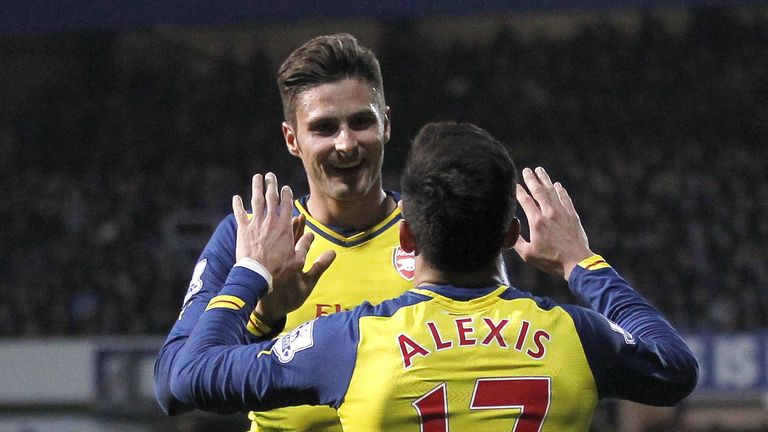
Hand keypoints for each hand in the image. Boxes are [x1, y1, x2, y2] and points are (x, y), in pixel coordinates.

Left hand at [232, 173, 334, 314]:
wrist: (257, 276)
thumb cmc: (279, 271)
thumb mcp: (297, 261)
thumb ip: (304, 246)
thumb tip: (311, 236)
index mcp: (284, 227)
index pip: (286, 205)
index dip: (286, 194)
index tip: (285, 187)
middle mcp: (270, 222)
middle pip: (271, 198)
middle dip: (271, 184)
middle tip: (270, 175)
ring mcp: (256, 224)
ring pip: (256, 201)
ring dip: (257, 187)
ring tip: (257, 177)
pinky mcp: (243, 230)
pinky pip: (240, 214)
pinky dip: (238, 205)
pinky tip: (236, 197)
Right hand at [513, 167, 592, 279]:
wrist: (577, 262)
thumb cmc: (551, 260)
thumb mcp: (528, 255)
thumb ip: (516, 241)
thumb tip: (509, 230)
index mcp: (537, 222)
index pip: (525, 201)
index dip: (519, 191)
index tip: (515, 184)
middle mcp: (549, 213)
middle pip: (539, 191)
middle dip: (532, 179)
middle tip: (527, 170)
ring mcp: (562, 213)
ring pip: (552, 192)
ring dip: (545, 180)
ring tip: (540, 170)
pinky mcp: (572, 216)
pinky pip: (565, 199)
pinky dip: (561, 191)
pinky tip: (557, 185)